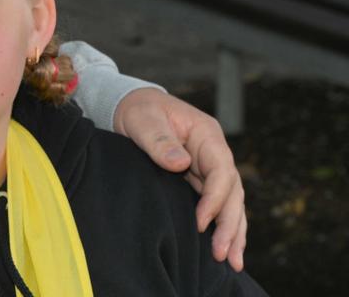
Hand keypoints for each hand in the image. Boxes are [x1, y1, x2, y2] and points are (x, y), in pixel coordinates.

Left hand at [113, 87, 245, 271]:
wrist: (132, 104)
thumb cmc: (138, 110)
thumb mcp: (142, 119)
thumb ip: (159, 140)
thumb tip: (182, 163)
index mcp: (206, 134)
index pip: (222, 170)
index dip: (215, 198)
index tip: (200, 222)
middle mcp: (213, 151)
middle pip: (232, 191)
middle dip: (230, 224)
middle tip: (224, 255)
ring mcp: (209, 165)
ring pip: (230, 201)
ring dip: (232, 230)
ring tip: (233, 261)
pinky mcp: (199, 178)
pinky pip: (216, 203)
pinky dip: (221, 224)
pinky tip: (224, 247)